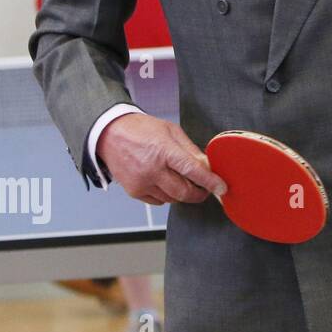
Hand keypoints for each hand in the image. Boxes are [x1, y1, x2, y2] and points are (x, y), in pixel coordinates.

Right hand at [98, 113, 225, 205]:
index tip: (222, 187)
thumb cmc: (142, 130)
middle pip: (184, 192)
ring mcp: (141, 183)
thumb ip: (191, 150)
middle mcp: (152, 170)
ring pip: (173, 199)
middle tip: (206, 188)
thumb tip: (208, 165)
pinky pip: (159, 201)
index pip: (193, 171)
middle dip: (200, 193)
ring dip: (183, 193)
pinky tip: (166, 182)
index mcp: (163, 151)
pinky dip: (167, 195)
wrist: (110, 134)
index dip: (210, 182)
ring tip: (182, 180)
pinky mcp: (134, 191)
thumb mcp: (171, 131)